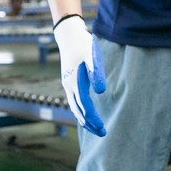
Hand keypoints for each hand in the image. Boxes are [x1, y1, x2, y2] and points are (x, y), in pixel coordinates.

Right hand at [53, 14, 106, 136]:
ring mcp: (67, 84)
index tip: (101, 127)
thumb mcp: (92, 55)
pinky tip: (85, 115)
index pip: (84, 105)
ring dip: (84, 119)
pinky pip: (73, 101)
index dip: (93, 117)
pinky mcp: (69, 81)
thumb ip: (96, 72)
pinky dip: (79, 111)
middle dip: (90, 123)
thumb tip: (100, 91)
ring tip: (95, 129)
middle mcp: (69, 85)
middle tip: (103, 134)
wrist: (69, 36)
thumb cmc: (84, 45)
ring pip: (74, 107)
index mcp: (75, 81)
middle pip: (78, 110)